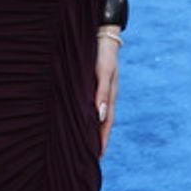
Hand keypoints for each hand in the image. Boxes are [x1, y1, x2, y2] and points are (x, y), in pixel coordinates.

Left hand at [95, 30, 120, 156]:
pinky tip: (80, 120)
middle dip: (97, 140)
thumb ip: (101, 93)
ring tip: (85, 145)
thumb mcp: (103, 72)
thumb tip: (100, 116)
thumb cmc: (102, 52)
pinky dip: (88, 116)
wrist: (102, 32)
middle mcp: (106, 95)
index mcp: (110, 95)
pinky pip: (90, 104)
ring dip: (92, 129)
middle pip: (102, 123)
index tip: (97, 157)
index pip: (106, 124)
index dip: (102, 141)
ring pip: (96, 115)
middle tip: (90, 158)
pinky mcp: (94, 83)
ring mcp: (100, 89)